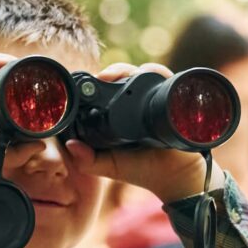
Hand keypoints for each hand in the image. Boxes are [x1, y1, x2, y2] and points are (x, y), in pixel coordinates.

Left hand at [61, 65, 214, 201]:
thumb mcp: (111, 167)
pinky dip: (157, 71)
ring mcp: (156, 99)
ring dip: (132, 69)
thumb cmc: (144, 171)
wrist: (178, 178)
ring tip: (123, 76)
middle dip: (115, 71)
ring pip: (143, 72)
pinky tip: (148, 74)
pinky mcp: (173, 99)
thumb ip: (88, 160)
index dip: (99, 81)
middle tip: (104, 77)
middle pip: (125, 74)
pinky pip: (166, 77)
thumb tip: (70, 145)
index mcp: (121, 112)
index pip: (109, 87)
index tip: (89, 81)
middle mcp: (139, 102)